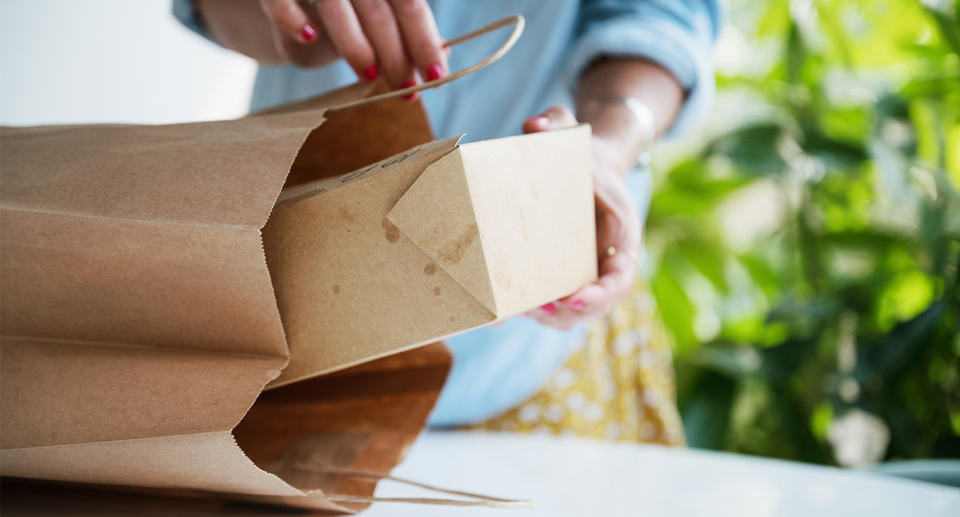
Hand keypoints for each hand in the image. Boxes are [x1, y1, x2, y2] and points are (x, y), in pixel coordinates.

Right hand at [259, 0, 447, 91]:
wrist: (291, 4)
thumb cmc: (346, 18)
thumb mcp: (377, 26)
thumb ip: (408, 38)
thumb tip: (442, 62)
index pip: (410, 4)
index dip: (424, 41)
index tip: (435, 78)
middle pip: (377, 8)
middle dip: (395, 54)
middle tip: (406, 91)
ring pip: (334, 5)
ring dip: (355, 44)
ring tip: (369, 77)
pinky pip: (277, 0)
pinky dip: (291, 18)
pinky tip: (308, 36)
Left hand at [522, 106, 641, 329]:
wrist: (588, 167)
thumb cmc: (581, 153)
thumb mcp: (571, 132)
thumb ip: (556, 123)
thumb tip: (535, 124)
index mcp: (621, 230)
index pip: (622, 273)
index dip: (603, 291)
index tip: (576, 296)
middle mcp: (611, 257)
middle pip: (601, 302)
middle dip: (572, 312)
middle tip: (539, 309)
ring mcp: (592, 271)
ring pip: (579, 311)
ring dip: (553, 318)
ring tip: (520, 313)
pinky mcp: (572, 277)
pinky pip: (561, 305)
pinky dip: (540, 313)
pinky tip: (510, 312)